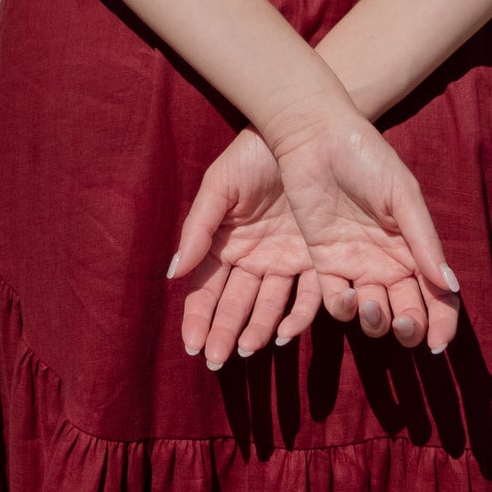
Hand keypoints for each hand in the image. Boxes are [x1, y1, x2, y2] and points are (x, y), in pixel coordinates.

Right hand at [167, 127, 322, 364]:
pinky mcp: (317, 258)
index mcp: (225, 243)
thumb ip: (198, 229)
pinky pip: (307, 295)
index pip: (206, 288)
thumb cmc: (253, 154)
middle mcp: (253, 257)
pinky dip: (296, 316)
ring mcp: (285, 260)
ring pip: (268, 305)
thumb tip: (174, 274)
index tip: (192, 345)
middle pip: (234, 304)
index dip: (197, 316)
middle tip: (217, 360)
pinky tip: (284, 333)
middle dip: (223, 332)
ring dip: (256, 330)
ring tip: (247, 351)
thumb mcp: (219, 185)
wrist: (305, 131)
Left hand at [266, 94, 460, 353]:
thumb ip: (424, 241)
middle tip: (404, 325)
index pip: (437, 296)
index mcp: (415, 246)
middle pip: (408, 312)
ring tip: (371, 305)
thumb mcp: (402, 195)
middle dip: (411, 328)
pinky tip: (347, 298)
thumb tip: (450, 286)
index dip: (443, 323)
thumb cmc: (368, 157)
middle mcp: (388, 262)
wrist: (316, 136)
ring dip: (376, 322)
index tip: (438, 344)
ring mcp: (356, 264)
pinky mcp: (324, 262)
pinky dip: (342, 309)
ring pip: (373, 314)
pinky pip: (335, 300)